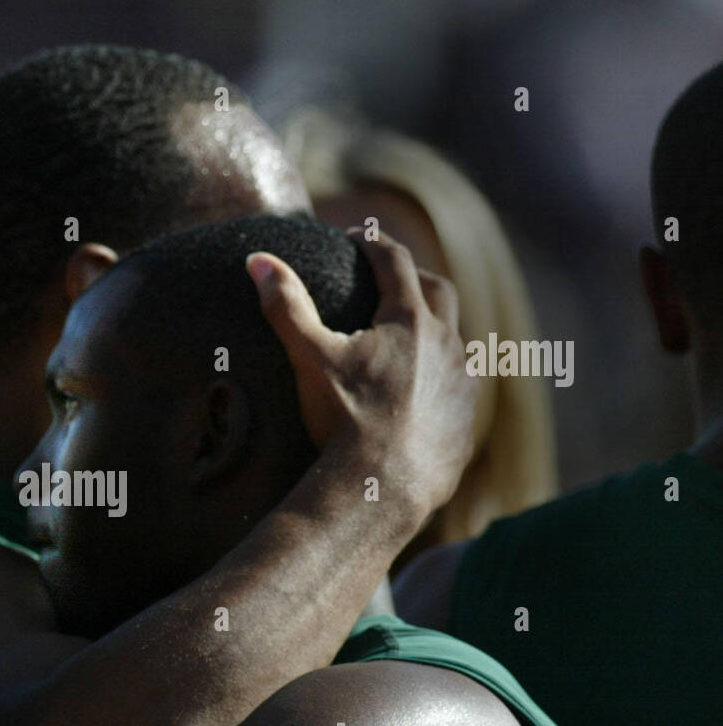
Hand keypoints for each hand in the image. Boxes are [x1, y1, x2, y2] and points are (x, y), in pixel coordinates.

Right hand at [247, 228, 475, 517]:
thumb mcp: (309, 357)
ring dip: (436, 333)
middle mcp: (447, 344)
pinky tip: (424, 395)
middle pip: (439, 292)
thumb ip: (286, 305)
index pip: (395, 262)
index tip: (358, 238)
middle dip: (416, 278)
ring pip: (456, 342)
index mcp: (410, 320)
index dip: (374, 244)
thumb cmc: (344, 418)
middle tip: (393, 280)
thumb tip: (258, 260)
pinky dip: (442, 381)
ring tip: (412, 342)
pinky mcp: (466, 422)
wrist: (382, 486)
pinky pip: (460, 390)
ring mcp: (463, 384)